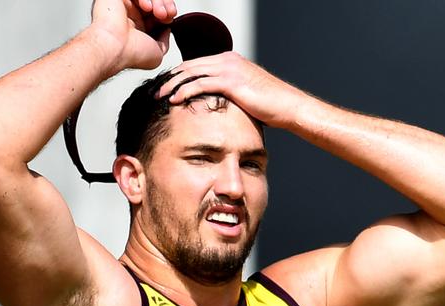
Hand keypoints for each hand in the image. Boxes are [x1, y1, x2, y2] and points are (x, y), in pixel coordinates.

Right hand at [90, 0, 176, 72]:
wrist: (114, 47)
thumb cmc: (131, 54)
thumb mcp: (157, 54)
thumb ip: (164, 42)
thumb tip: (167, 30)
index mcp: (138, 28)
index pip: (156, 12)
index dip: (167, 11)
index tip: (171, 17)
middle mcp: (131, 16)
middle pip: (154, 2)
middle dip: (165, 5)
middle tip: (167, 14)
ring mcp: (124, 5)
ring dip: (158, 1)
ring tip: (159, 13)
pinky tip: (145, 7)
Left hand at [156, 52, 304, 127]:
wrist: (289, 106)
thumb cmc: (270, 106)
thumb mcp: (245, 95)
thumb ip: (228, 95)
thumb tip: (214, 107)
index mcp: (230, 60)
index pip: (196, 65)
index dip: (179, 76)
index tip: (166, 88)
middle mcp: (228, 60)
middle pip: (190, 66)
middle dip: (170, 78)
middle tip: (155, 90)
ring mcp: (229, 68)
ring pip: (192, 73)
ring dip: (172, 85)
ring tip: (159, 96)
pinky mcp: (231, 81)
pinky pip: (201, 84)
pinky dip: (185, 91)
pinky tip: (174, 100)